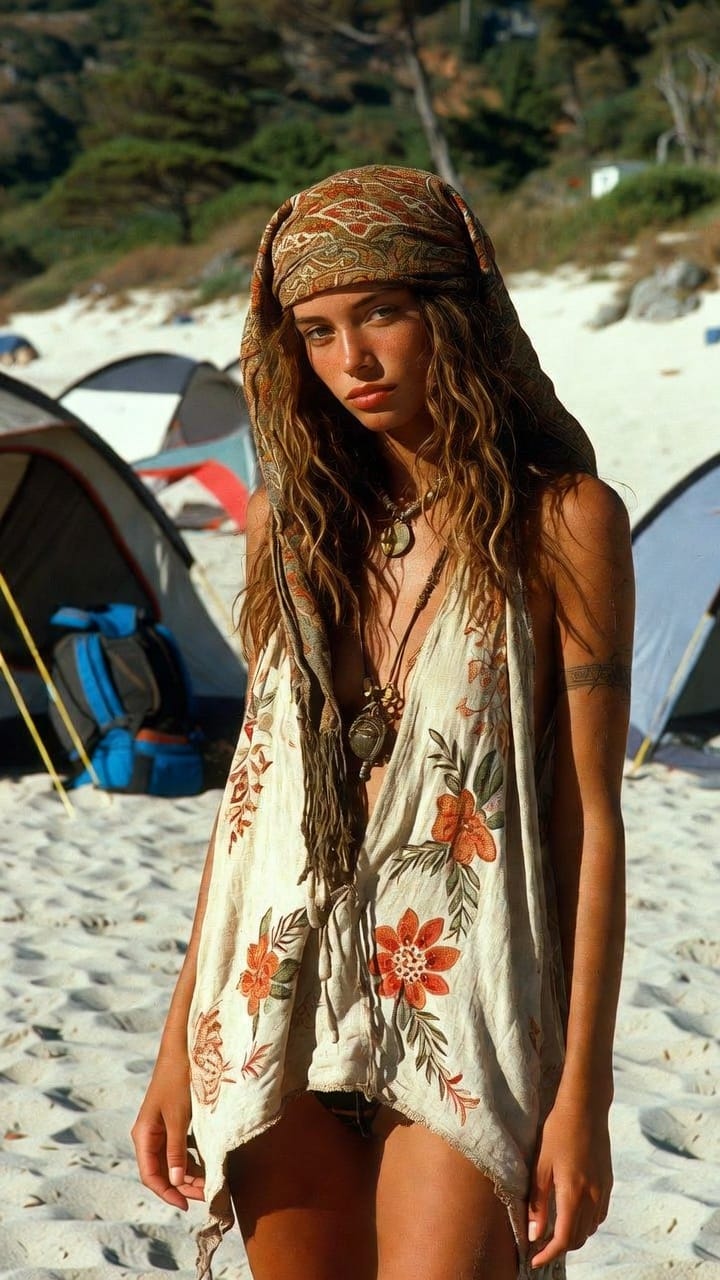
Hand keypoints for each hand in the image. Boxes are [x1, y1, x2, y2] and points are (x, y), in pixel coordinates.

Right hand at [131, 1052, 205, 1210]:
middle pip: (161, 1171)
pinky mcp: (172, 1123)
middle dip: (182, 1186)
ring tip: (209, 1183)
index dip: (167, 1193)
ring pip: (171, 1162)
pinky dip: (191, 1159)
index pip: (150, 1175)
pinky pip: (178, 1149)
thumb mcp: (178, 1118)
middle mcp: (148, 1135)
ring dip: (188, 1175)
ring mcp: (159, 1129)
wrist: (181, 1049)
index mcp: (143, 1135)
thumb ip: (176, 1150)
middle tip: (206, 1195)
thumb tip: (175, 1182)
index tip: (186, 1205)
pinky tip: (206, 1165)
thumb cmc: (178, 1080)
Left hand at [527, 1092, 611, 1268]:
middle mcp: (593, 1196)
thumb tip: (533, 1234)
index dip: (548, 1254)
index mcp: (573, 1194)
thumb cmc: (558, 1132)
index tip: (534, 1260)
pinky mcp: (608, 1182)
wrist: (586, 1107)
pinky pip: (599, 1214)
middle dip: (559, 1247)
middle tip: (540, 1243)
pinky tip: (573, 1212)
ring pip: (590, 1228)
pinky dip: (586, 1222)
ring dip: (573, 1235)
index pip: (563, 1239)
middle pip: (578, 1238)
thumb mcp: (541, 1165)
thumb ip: (538, 1202)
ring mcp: (603, 1190)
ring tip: (554, 1228)